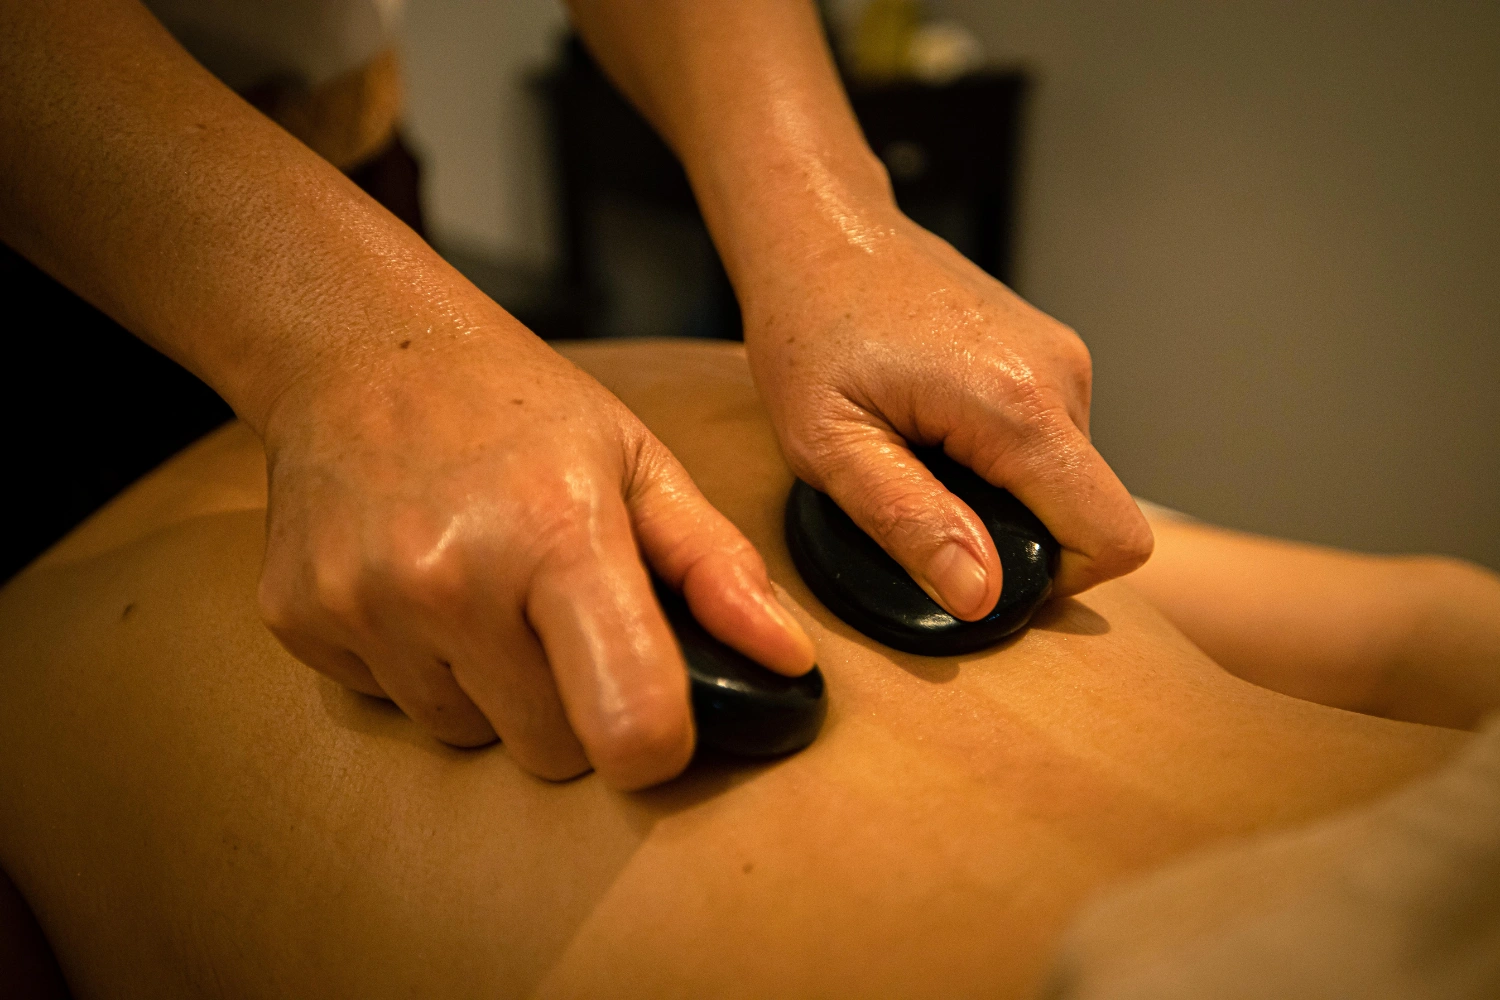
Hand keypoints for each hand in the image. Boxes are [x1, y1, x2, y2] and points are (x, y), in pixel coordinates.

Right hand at [255, 321, 814, 789]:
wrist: (359, 352)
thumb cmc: (519, 407)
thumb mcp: (638, 464)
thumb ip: (718, 567)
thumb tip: (791, 661)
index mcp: (557, 533)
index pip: (625, 723)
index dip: (657, 746)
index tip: (660, 722)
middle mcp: (452, 576)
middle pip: (549, 752)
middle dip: (573, 710)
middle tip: (560, 620)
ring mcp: (364, 602)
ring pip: (465, 736)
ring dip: (490, 691)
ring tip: (483, 589)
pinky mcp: (299, 621)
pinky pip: (388, 707)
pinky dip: (416, 669)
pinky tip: (418, 586)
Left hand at [742, 210, 1152, 617]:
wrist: (820, 231)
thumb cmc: (809, 327)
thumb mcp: (830, 446)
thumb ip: (908, 523)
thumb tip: (980, 594)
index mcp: (1016, 404)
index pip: (1112, 536)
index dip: (1061, 584)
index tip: (984, 577)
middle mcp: (1060, 374)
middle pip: (1090, 511)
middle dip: (1017, 537)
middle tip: (922, 506)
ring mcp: (1059, 356)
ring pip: (1067, 478)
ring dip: (1004, 495)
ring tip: (920, 457)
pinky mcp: (1047, 351)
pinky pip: (1050, 439)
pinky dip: (1001, 458)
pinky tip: (936, 430)